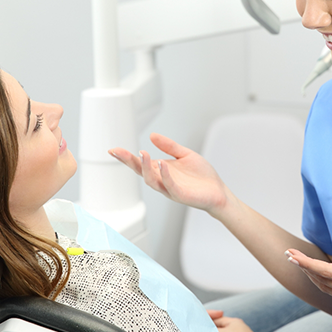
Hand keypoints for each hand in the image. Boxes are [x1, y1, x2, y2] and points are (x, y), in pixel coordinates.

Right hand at [109, 133, 230, 216]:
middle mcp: (162, 180)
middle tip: (117, 152)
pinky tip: (162, 163)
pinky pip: (169, 186)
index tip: (113, 150)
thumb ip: (169, 146)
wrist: (219, 192)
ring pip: (152, 180)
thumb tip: (152, 136)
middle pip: (141, 171)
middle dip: (128, 162)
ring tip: (143, 153)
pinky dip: (165, 175)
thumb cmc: (202, 177)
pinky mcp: (181, 195)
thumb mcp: (185, 154)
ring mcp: (170, 189)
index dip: (127, 157)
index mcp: (162, 170)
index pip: (140, 163)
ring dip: (146, 167)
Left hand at [285, 237, 331, 310]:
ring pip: (327, 289)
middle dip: (304, 268)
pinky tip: (321, 273)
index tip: (291, 254)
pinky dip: (324, 282)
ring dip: (312, 276)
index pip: (324, 271)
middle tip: (290, 255)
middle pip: (321, 281)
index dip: (305, 263)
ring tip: (301, 263)